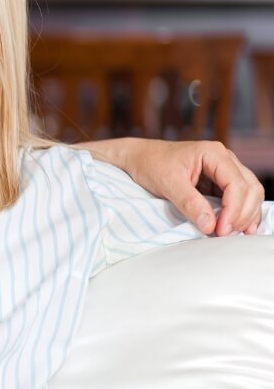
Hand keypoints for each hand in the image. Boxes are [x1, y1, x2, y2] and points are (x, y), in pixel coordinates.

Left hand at [126, 139, 263, 235]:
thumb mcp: (167, 183)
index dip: (233, 209)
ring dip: (245, 215)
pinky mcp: (220, 182)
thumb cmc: (150, 164)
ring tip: (230, 234)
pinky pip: (240, 198)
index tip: (220, 230)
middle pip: (250, 189)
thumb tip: (210, 225)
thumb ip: (189, 203)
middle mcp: (225, 159)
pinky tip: (238, 228)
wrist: (139, 157)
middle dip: (242, 214)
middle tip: (225, 235)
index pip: (236, 184)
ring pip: (250, 194)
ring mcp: (225, 170)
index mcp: (213, 154)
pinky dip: (241, 213)